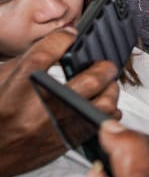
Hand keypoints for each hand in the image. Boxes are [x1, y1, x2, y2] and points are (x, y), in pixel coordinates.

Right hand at [0, 28, 120, 176]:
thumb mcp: (1, 81)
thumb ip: (27, 61)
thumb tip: (57, 42)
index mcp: (21, 86)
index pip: (48, 53)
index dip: (63, 39)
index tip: (71, 36)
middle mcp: (42, 106)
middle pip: (90, 80)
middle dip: (104, 67)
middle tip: (104, 64)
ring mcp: (58, 126)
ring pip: (104, 103)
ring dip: (110, 90)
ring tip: (107, 84)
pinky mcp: (68, 141)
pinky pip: (100, 123)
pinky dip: (107, 111)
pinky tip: (101, 104)